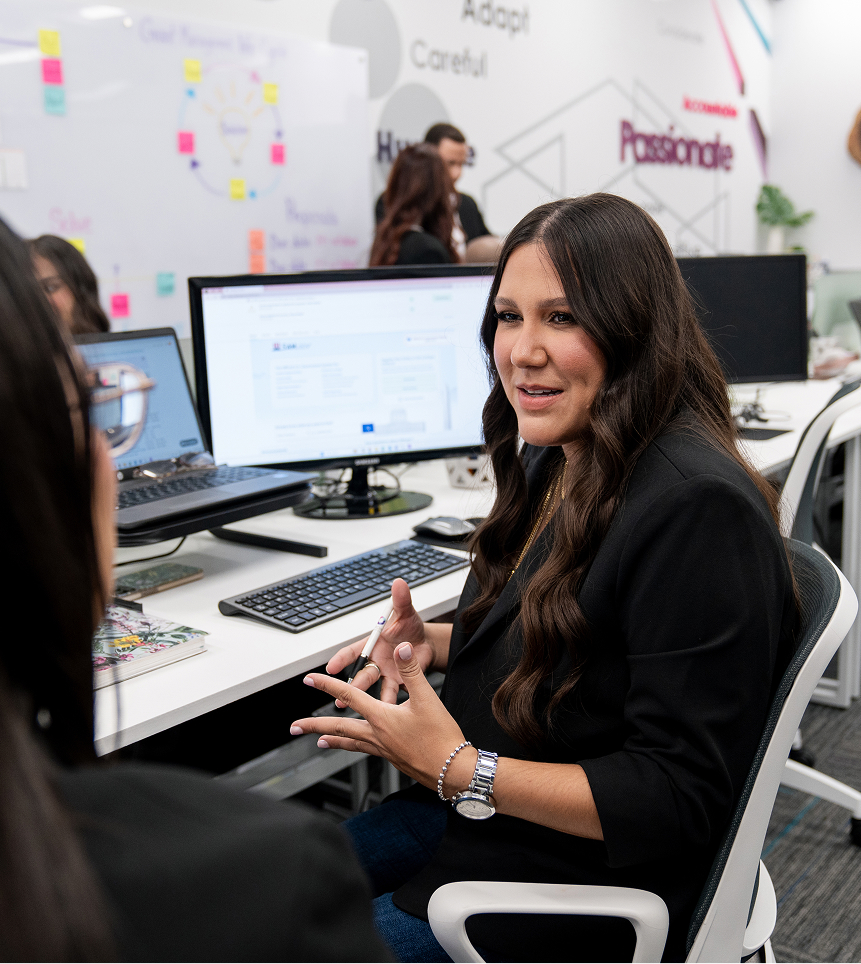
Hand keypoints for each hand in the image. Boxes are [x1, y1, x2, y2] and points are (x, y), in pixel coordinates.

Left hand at [292, 642, 474, 791]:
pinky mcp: (392, 758)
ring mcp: (383, 749)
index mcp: (382, 718)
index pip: (349, 696)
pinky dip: (353, 746)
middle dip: (313, 724)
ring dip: (331, 738)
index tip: (309, 680)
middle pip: (338, 727)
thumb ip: (411, 671)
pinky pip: (364, 750)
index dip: (327, 685)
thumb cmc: (441, 737)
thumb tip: (401, 648)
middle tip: (294, 726)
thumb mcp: (428, 698)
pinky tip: (357, 746)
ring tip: (317, 739)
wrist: (453, 771)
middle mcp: (377, 735)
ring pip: (350, 742)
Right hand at [325, 578, 435, 704]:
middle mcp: (375, 661)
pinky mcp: (400, 683)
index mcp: (372, 644)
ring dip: (367, 700)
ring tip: (360, 711)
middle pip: (361, 673)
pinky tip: (389, 712)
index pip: (352, 651)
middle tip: (342, 697)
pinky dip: (392, 704)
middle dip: (351, 685)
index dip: (340, 659)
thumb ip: (401, 600)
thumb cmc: (410, 627)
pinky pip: (395, 694)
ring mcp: (386, 674)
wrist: (427, 644)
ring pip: (375, 688)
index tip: (329, 668)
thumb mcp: (406, 613)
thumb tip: (399, 583)